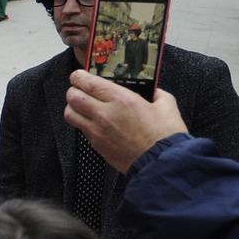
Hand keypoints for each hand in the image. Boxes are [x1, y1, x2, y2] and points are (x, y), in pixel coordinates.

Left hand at [62, 72, 190, 172]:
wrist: (161, 163)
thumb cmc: (165, 136)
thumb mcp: (167, 106)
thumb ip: (158, 94)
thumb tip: (155, 92)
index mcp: (121, 99)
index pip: (88, 83)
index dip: (79, 76)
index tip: (79, 75)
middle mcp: (104, 113)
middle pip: (73, 97)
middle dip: (73, 90)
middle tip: (79, 89)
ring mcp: (97, 131)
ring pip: (70, 114)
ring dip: (72, 107)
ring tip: (81, 105)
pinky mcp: (96, 145)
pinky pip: (80, 130)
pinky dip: (82, 123)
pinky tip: (92, 122)